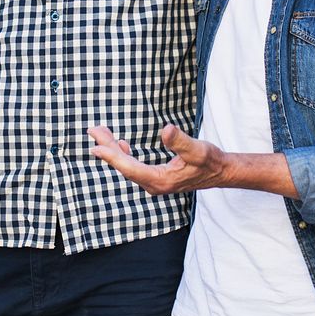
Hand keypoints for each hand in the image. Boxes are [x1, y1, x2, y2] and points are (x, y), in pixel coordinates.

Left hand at [88, 124, 225, 194]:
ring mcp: (155, 183)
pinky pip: (134, 167)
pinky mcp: (157, 178)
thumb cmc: (210, 161)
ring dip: (114, 150)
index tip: (96, 146)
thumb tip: (166, 130)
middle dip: (108, 148)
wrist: (220, 172)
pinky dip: (124, 155)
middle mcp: (154, 185)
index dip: (112, 157)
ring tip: (101, 133)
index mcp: (161, 181)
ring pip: (128, 166)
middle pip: (125, 167)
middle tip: (93, 130)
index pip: (130, 168)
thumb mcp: (197, 149)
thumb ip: (180, 141)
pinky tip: (121, 144)